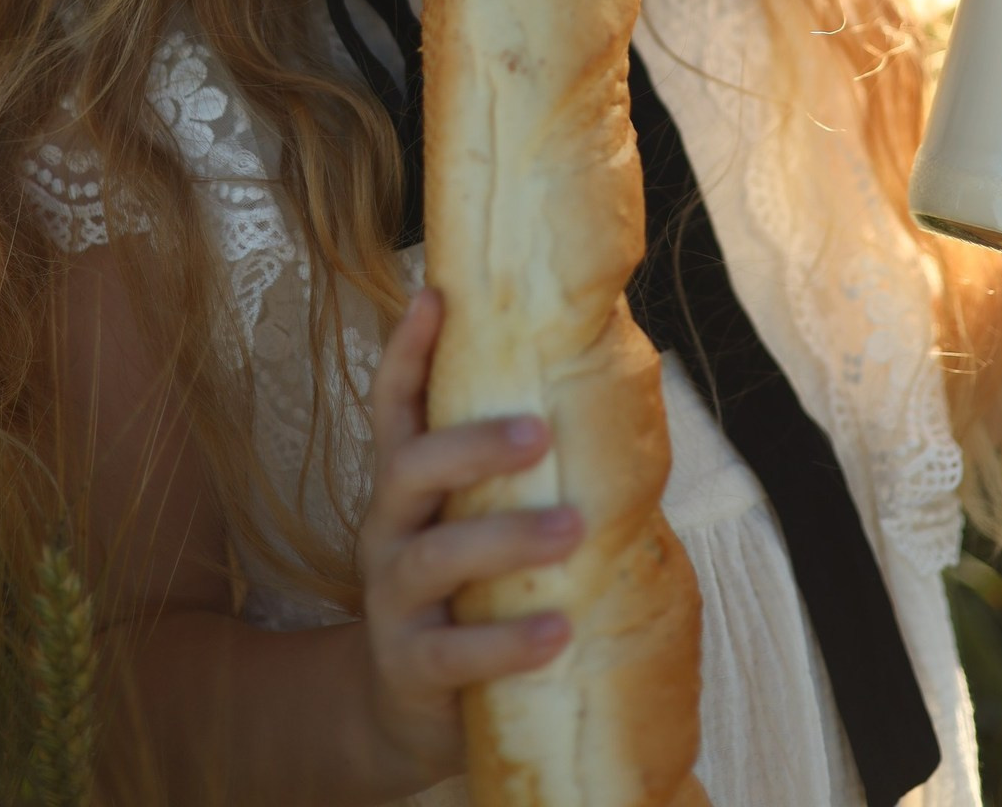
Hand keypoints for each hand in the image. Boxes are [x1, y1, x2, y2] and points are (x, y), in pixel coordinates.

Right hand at [359, 285, 582, 793]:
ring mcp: (392, 598)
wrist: (405, 708)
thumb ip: (519, 470)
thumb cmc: (466, 587)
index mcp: (406, 483)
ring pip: (435, 556)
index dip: (407, 349)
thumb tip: (613, 386)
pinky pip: (452, 652)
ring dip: (505, 538)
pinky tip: (555, 630)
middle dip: (473, 444)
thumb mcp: (474, 518)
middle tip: (540, 433)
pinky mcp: (410, 666)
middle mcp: (388, 528)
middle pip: (410, 467)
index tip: (434, 295)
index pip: (396, 403)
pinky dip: (505, 641)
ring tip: (572, 530)